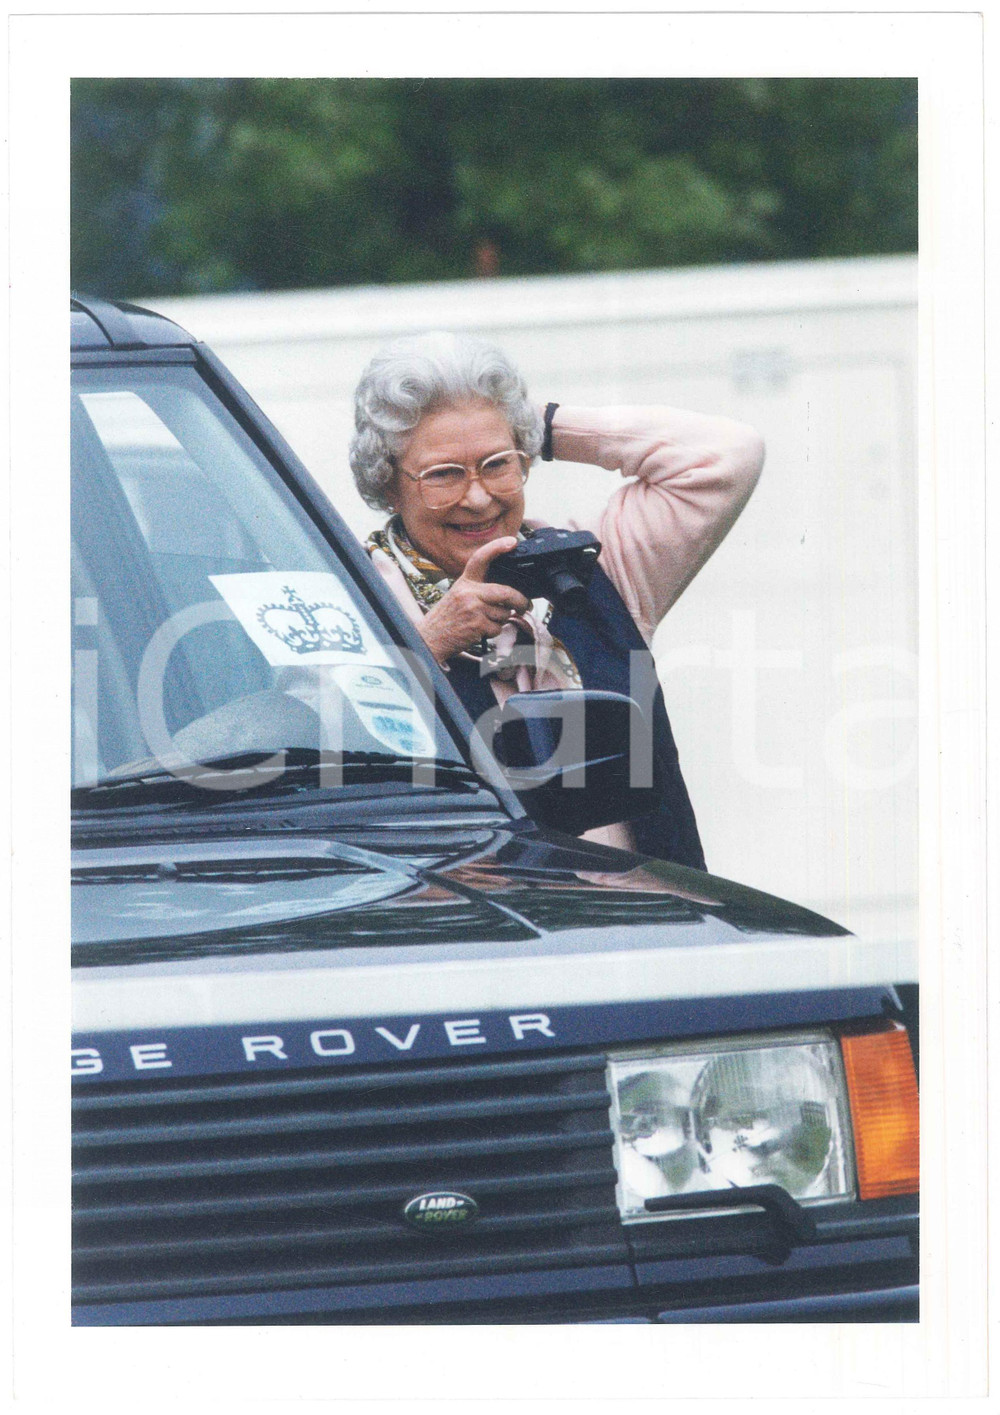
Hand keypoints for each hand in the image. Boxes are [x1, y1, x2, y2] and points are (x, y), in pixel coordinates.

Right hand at [418, 537, 531, 663]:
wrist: (430, 638)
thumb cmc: (447, 618)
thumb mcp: (458, 595)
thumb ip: (478, 589)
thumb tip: (506, 593)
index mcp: (464, 582)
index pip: (480, 558)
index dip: (497, 547)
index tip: (512, 542)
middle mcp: (468, 592)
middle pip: (505, 591)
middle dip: (520, 600)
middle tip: (525, 605)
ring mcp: (473, 608)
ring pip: (504, 613)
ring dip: (501, 620)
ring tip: (485, 621)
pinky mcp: (477, 625)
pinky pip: (498, 628)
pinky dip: (494, 632)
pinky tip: (480, 630)